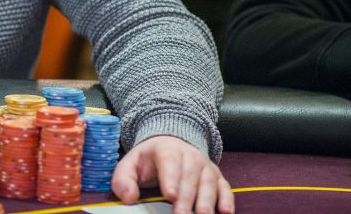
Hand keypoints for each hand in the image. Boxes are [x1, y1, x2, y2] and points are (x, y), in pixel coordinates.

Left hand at [112, 135, 233, 213]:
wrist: (170, 145)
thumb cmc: (149, 160)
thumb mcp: (130, 164)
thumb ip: (123, 179)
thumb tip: (128, 198)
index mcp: (167, 150)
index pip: (169, 163)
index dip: (171, 179)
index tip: (170, 195)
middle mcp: (190, 155)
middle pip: (190, 176)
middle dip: (187, 197)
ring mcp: (205, 166)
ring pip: (208, 182)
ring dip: (207, 200)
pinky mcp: (217, 177)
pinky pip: (224, 187)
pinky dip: (227, 199)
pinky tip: (225, 212)